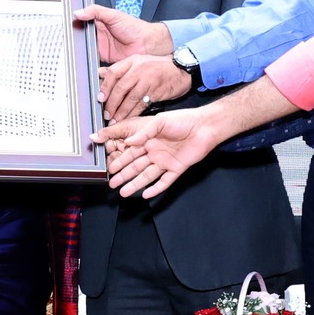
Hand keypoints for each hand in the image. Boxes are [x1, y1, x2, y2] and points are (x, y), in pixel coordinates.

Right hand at [73, 4, 172, 62]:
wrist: (146, 44)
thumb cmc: (134, 27)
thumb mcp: (113, 15)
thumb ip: (95, 11)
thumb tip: (79, 12)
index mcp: (99, 23)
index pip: (82, 23)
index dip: (74, 25)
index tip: (64, 26)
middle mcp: (98, 35)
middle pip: (81, 38)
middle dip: (75, 40)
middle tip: (65, 41)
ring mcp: (100, 47)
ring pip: (85, 50)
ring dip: (80, 51)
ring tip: (71, 52)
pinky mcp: (104, 58)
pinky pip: (93, 61)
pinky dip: (88, 61)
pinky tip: (83, 61)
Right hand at [93, 109, 224, 197]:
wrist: (204, 126)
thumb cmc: (183, 120)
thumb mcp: (159, 121)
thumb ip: (142, 133)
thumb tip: (128, 142)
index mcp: (148, 140)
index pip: (130, 152)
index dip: (119, 161)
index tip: (109, 168)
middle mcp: (155, 152)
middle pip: (135, 166)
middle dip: (123, 175)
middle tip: (112, 183)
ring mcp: (165, 162)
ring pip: (146, 176)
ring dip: (134, 184)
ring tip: (123, 192)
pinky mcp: (176, 169)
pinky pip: (164, 181)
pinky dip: (155, 189)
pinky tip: (146, 194)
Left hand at [99, 55, 192, 120]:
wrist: (182, 70)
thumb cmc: (159, 67)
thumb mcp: (138, 62)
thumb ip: (120, 69)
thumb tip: (100, 74)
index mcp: (132, 60)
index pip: (113, 72)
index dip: (105, 87)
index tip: (100, 98)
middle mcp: (139, 69)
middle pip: (120, 87)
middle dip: (111, 103)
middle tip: (106, 113)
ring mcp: (148, 80)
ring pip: (130, 98)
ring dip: (121, 111)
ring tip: (115, 120)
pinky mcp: (156, 91)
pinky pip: (142, 104)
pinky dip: (133, 113)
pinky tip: (128, 119)